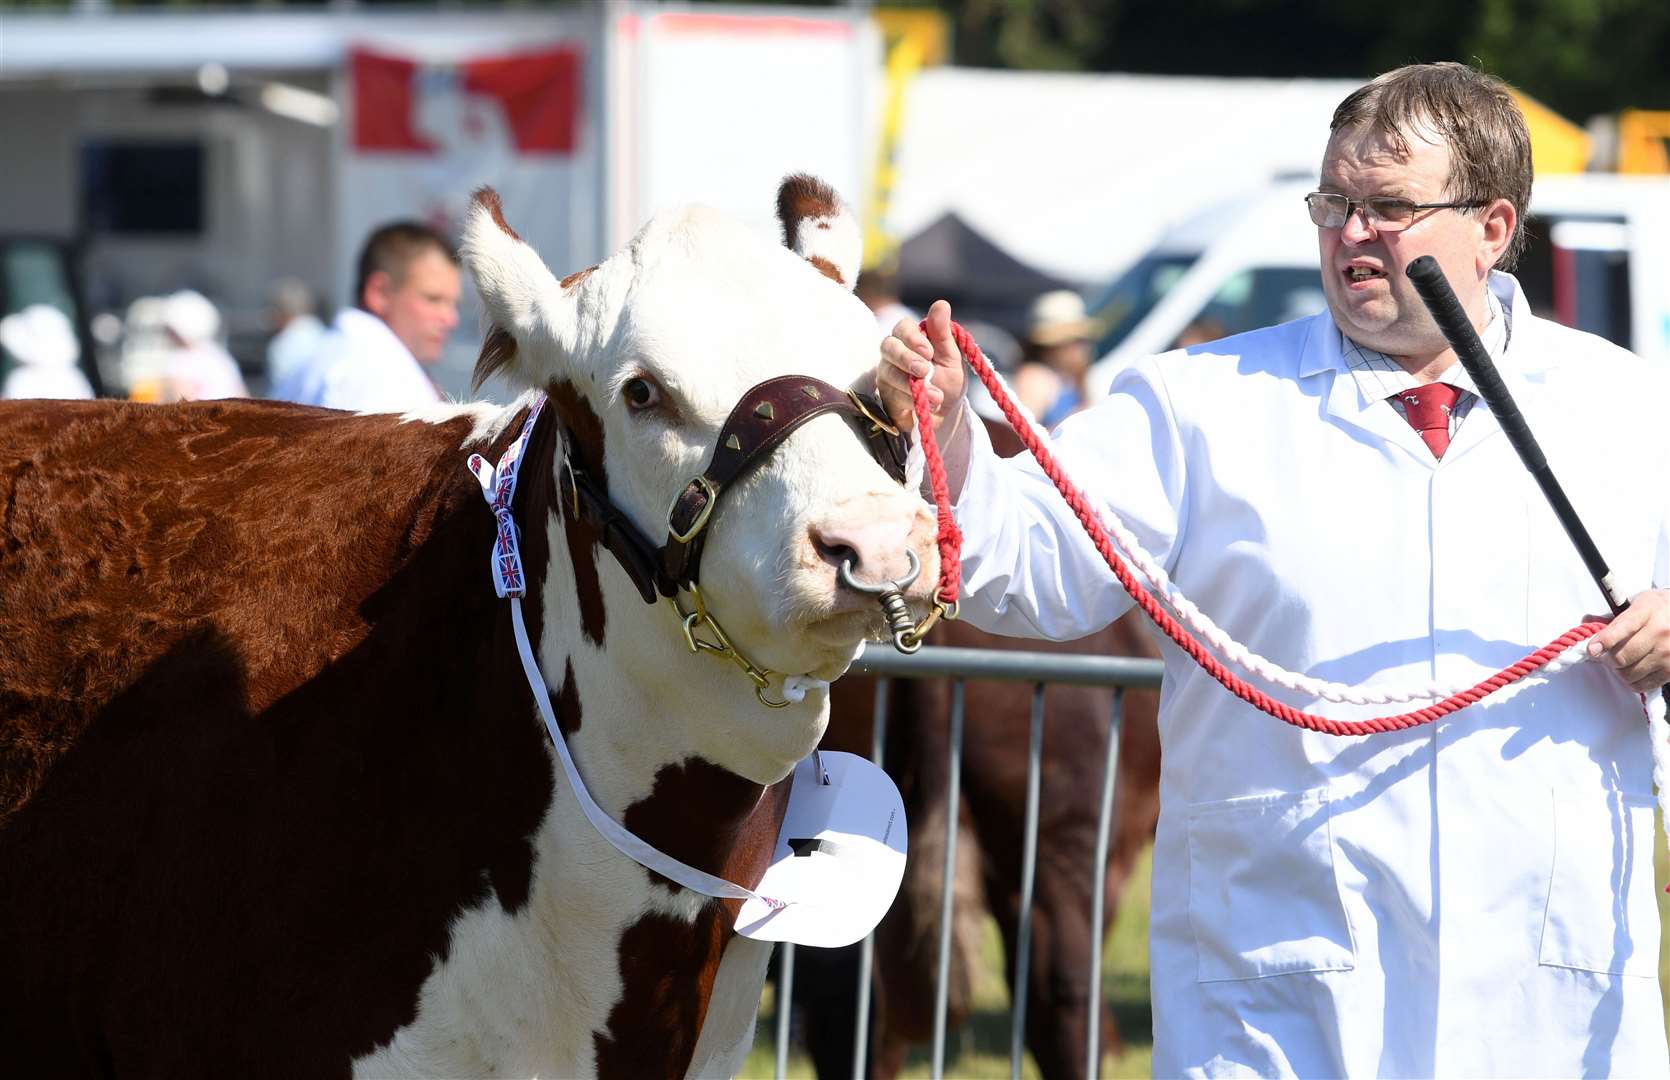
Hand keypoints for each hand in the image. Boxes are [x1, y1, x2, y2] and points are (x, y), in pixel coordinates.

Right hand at [875, 300, 966, 433]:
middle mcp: (893, 355)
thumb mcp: (951, 358)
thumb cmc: (947, 382)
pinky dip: (910, 401)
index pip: (902, 328)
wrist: (945, 416)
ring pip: (888, 373)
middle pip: (888, 346)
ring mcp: (886, 376)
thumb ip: (943, 334)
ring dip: (911, 384)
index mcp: (910, 340)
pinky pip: (891, 396)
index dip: (912, 337)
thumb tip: (941, 303)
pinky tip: (927, 406)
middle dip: (906, 357)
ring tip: (936, 396)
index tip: (928, 351)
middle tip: (924, 370)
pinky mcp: (884, 399)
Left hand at [1585, 589, 1669, 693]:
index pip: (1622, 628)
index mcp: (1647, 611)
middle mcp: (1660, 632)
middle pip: (1621, 657)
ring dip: (1619, 672)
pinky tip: (1634, 671)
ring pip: (1629, 674)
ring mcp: (1668, 652)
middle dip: (1607, 660)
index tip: (1592, 650)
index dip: (1604, 641)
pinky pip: (1643, 685)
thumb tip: (1586, 623)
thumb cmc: (1657, 610)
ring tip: (1622, 663)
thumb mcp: (1636, 603)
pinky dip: (1632, 682)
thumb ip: (1611, 616)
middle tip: (1607, 657)